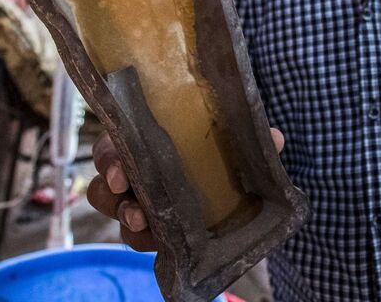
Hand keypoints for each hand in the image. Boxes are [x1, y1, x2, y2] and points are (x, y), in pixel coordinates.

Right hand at [87, 127, 285, 249]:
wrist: (234, 183)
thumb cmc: (221, 151)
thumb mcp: (233, 142)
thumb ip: (250, 141)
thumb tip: (275, 139)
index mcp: (144, 143)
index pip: (113, 148)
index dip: (110, 159)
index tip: (120, 171)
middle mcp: (134, 174)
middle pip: (105, 184)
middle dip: (111, 192)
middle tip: (127, 193)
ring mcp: (139, 203)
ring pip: (114, 212)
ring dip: (124, 217)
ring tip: (141, 221)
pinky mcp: (152, 229)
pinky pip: (136, 237)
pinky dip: (144, 238)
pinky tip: (160, 241)